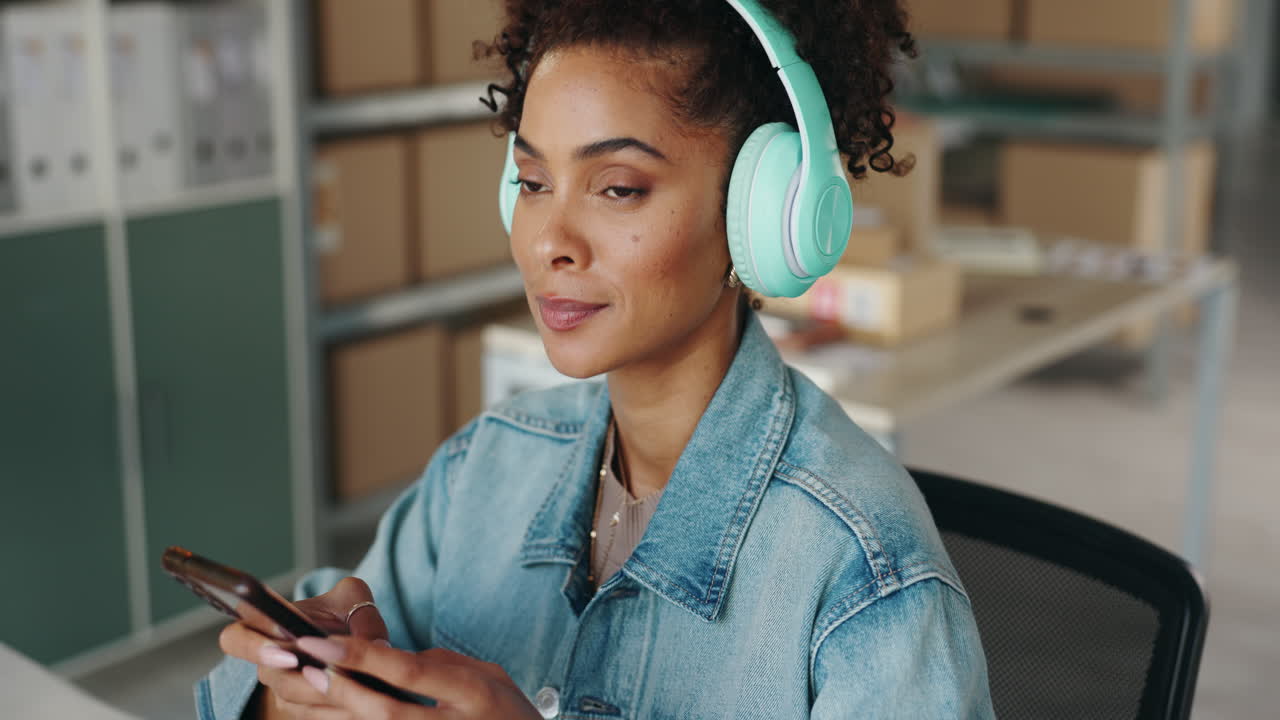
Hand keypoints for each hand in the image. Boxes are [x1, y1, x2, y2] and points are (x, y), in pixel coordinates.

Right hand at [218, 577, 389, 718]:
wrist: (348, 637)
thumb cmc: (342, 612)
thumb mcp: (353, 600)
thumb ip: (362, 614)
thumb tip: (376, 645)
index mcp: (265, 625)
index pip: (236, 638)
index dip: (254, 646)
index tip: (288, 650)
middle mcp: (267, 661)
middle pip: (269, 676)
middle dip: (298, 678)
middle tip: (324, 674)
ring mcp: (281, 687)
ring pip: (292, 700)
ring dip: (323, 696)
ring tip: (354, 688)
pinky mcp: (300, 708)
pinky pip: (312, 714)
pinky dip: (336, 709)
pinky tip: (360, 702)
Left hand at [295, 635, 542, 719]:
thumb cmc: (512, 715)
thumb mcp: (493, 678)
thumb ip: (445, 664)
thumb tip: (395, 656)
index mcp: (473, 693)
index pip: (409, 672)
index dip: (362, 656)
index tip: (322, 641)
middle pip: (385, 710)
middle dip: (342, 686)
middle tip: (306, 664)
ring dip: (340, 713)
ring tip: (311, 686)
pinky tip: (337, 712)